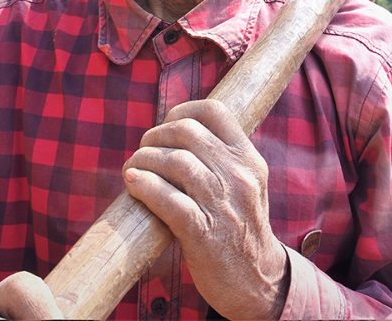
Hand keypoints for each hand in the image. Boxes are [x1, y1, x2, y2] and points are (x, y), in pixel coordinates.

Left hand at [123, 99, 288, 319]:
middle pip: (187, 132)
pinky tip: (133, 185)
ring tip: (133, 170)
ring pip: (176, 162)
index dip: (182, 110)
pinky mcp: (204, 233)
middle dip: (155, 137)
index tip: (165, 124)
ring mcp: (223, 204)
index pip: (214, 112)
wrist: (258, 281)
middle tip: (143, 152)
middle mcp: (239, 176)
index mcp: (249, 159)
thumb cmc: (239, 228)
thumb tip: (173, 132)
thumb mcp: (244, 184)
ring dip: (144, 161)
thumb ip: (219, 158)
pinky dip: (145, 187)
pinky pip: (168, 199)